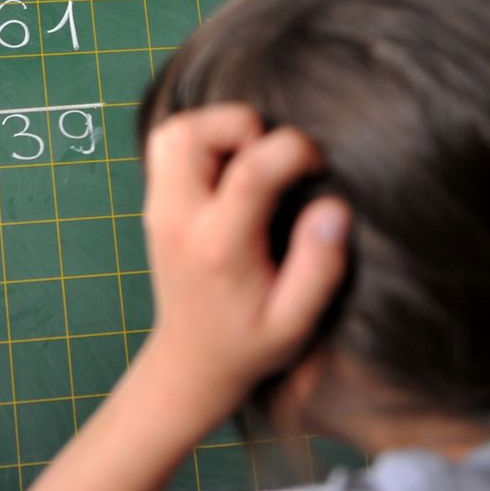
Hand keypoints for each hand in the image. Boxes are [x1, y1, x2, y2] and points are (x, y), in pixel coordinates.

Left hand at [24, 104, 349, 490]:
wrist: (190, 363)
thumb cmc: (250, 343)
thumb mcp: (296, 321)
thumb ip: (319, 266)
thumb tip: (334, 208)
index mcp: (219, 245)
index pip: (251, 169)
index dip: (295, 150)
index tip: (318, 167)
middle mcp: (180, 218)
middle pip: (193, 133)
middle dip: (244, 127)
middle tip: (273, 159)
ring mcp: (159, 207)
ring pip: (174, 130)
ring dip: (218, 128)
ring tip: (252, 158)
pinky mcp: (155, 202)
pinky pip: (168, 144)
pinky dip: (201, 139)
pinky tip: (230, 167)